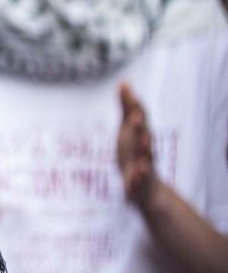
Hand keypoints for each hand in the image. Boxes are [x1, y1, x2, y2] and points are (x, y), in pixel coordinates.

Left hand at [117, 82, 158, 208]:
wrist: (146, 190)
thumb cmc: (135, 152)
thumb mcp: (129, 129)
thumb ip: (127, 107)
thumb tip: (124, 82)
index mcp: (142, 136)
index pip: (141, 121)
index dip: (136, 110)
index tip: (132, 97)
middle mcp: (145, 151)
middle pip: (144, 138)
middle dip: (140, 128)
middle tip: (135, 118)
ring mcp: (144, 168)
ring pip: (145, 160)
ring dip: (143, 153)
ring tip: (141, 146)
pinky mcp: (139, 185)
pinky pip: (139, 181)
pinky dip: (138, 177)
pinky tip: (136, 174)